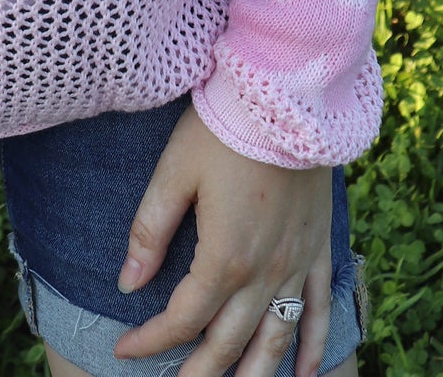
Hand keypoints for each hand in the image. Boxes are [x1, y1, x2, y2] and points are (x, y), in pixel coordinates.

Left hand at [113, 102, 332, 376]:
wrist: (287, 94)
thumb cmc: (224, 128)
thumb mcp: (174, 173)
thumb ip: (149, 231)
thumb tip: (126, 284)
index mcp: (223, 258)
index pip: (181, 319)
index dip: (150, 341)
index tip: (123, 349)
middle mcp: (263, 273)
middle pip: (228, 344)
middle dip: (197, 373)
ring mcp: (296, 264)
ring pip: (274, 340)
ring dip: (253, 375)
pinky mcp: (318, 248)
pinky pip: (317, 310)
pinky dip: (311, 347)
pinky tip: (303, 373)